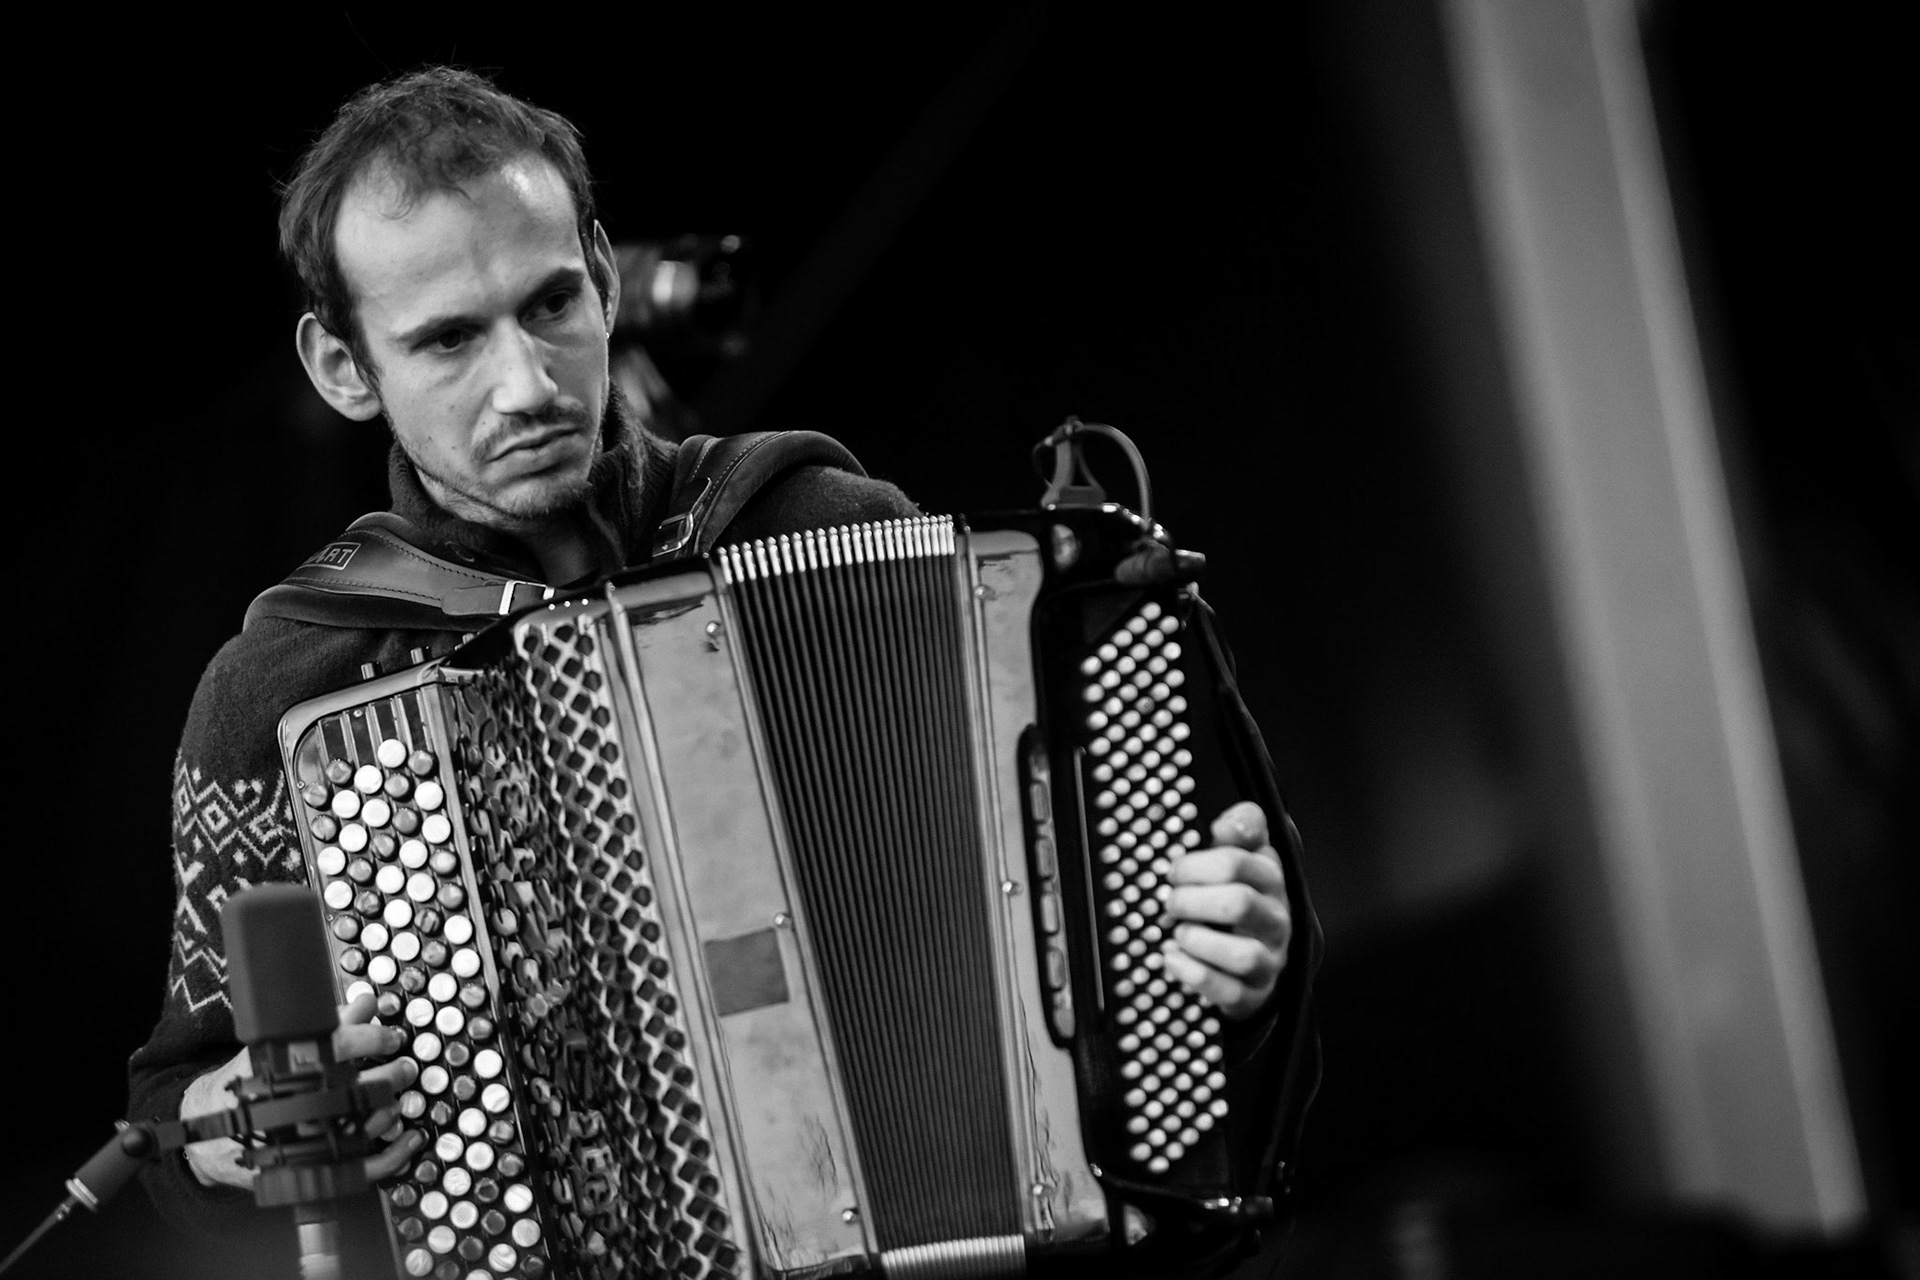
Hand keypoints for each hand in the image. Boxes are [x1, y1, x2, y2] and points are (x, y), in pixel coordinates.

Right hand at [181, 991, 423, 1189]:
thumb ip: (327, 1025)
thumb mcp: (280, 1048)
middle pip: (355, 1090)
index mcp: (284, 1072)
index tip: (390, 1037)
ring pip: (361, 1130)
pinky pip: (361, 1170)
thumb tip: (367, 1003)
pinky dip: (392, 1156)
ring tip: (397, 1097)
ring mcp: (306, 1144)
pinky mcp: (314, 1170)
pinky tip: (411, 1138)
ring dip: (388, 1111)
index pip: (335, 1047)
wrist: (210, 1133)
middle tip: (404, 1067)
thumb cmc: (252, 1084)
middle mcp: (296, 1109)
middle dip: (388, 1077)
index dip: (368, 1038)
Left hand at [1161, 801, 1292, 1019]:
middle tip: (1172, 901)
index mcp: (1271, 880)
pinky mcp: (1254, 994)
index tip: (1174, 871)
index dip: (1195, 864)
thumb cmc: (1239, 898)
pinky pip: (1228, 991)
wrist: (1258, 958)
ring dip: (1198, 940)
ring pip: (1242, 955)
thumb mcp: (1245, 856)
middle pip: (1238, 904)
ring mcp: (1269, 960)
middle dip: (1192, 900)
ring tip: (1178, 932)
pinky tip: (1171, 957)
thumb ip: (1241, 829)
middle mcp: (1276, 920)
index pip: (1237, 862)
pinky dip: (1192, 973)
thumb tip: (1228, 825)